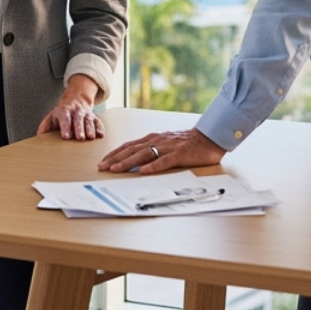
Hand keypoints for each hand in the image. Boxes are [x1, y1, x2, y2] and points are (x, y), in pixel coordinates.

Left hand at [37, 75, 103, 140]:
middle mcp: (76, 111)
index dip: (65, 127)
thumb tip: (39, 136)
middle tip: (80, 138)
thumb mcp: (52, 117)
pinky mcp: (94, 116)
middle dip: (79, 128)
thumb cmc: (62, 114)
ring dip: (90, 128)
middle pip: (78, 118)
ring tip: (90, 137)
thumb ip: (45, 126)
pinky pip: (98, 121)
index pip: (64, 117)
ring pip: (89, 120)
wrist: (76, 100)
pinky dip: (100, 128)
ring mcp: (86, 113)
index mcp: (64, 110)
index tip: (66, 137)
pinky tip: (101, 135)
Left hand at [97, 128, 225, 173]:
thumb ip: (152, 150)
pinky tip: (144, 171)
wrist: (208, 138)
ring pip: (144, 154)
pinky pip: (164, 160)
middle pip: (132, 150)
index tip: (103, 162)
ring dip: (128, 162)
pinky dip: (153, 166)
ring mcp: (168, 147)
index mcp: (153, 138)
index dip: (115, 153)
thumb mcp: (165, 144)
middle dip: (115, 159)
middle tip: (102, 167)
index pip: (129, 146)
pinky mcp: (179, 154)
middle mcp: (157, 140)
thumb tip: (136, 163)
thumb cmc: (186, 143)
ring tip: (115, 169)